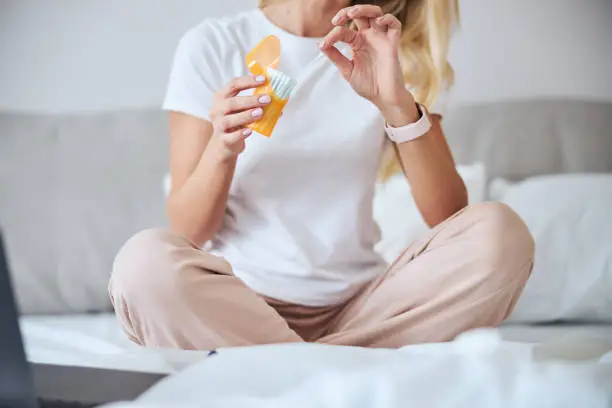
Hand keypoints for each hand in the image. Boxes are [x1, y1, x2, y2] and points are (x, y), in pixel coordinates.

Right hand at [208, 75, 270, 159]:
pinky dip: (240, 134)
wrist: (224, 143)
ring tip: (260, 113)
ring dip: (246, 115)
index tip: (264, 79)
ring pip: (229, 120)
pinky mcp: (222, 140)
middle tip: (267, 99)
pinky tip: (250, 131)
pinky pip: (230, 137)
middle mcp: (217, 110)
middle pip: (231, 102)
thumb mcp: (242, 110)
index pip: (233, 84)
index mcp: (222, 97)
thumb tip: (278, 100)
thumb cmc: (236, 122)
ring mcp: (218, 125)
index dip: (248, 80)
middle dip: (250, 100)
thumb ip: (255, 103)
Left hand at [320, 5, 417, 123]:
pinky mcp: (392, 44)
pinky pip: (395, 25)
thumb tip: (320, 44)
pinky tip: (378, 21)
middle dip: (349, 11)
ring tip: (353, 13)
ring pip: (376, 14)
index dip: (333, 34)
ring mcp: (381, 39)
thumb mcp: (347, 70)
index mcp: (357, 44)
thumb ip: (335, 57)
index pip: (344, 31)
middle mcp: (369, 38)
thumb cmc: (367, 85)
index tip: (325, 44)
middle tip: (339, 18)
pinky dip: (388, 19)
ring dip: (365, 9)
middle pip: (361, 15)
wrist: (383, 98)